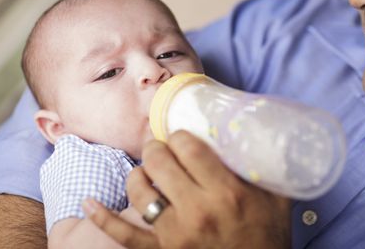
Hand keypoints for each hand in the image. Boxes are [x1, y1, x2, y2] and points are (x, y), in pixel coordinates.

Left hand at [87, 131, 291, 247]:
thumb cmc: (269, 235)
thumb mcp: (277, 196)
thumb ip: (267, 164)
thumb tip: (259, 130)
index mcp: (226, 192)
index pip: (188, 146)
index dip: (179, 134)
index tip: (182, 135)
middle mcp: (197, 210)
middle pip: (160, 162)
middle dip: (157, 147)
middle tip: (161, 145)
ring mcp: (175, 234)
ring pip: (139, 191)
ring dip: (139, 173)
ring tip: (146, 169)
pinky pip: (124, 234)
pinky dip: (103, 218)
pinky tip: (88, 202)